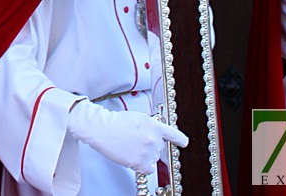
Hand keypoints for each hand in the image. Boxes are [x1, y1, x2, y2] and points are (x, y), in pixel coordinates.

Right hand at [67, 100, 187, 175]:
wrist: (101, 128)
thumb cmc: (116, 121)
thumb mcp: (139, 117)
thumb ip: (152, 126)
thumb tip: (158, 135)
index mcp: (154, 125)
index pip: (174, 135)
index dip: (180, 140)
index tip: (184, 143)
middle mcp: (154, 139)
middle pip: (160, 147)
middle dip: (151, 145)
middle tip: (135, 140)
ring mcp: (147, 152)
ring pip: (153, 157)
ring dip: (145, 155)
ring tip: (130, 146)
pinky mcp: (140, 162)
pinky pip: (149, 168)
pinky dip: (142, 166)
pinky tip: (133, 157)